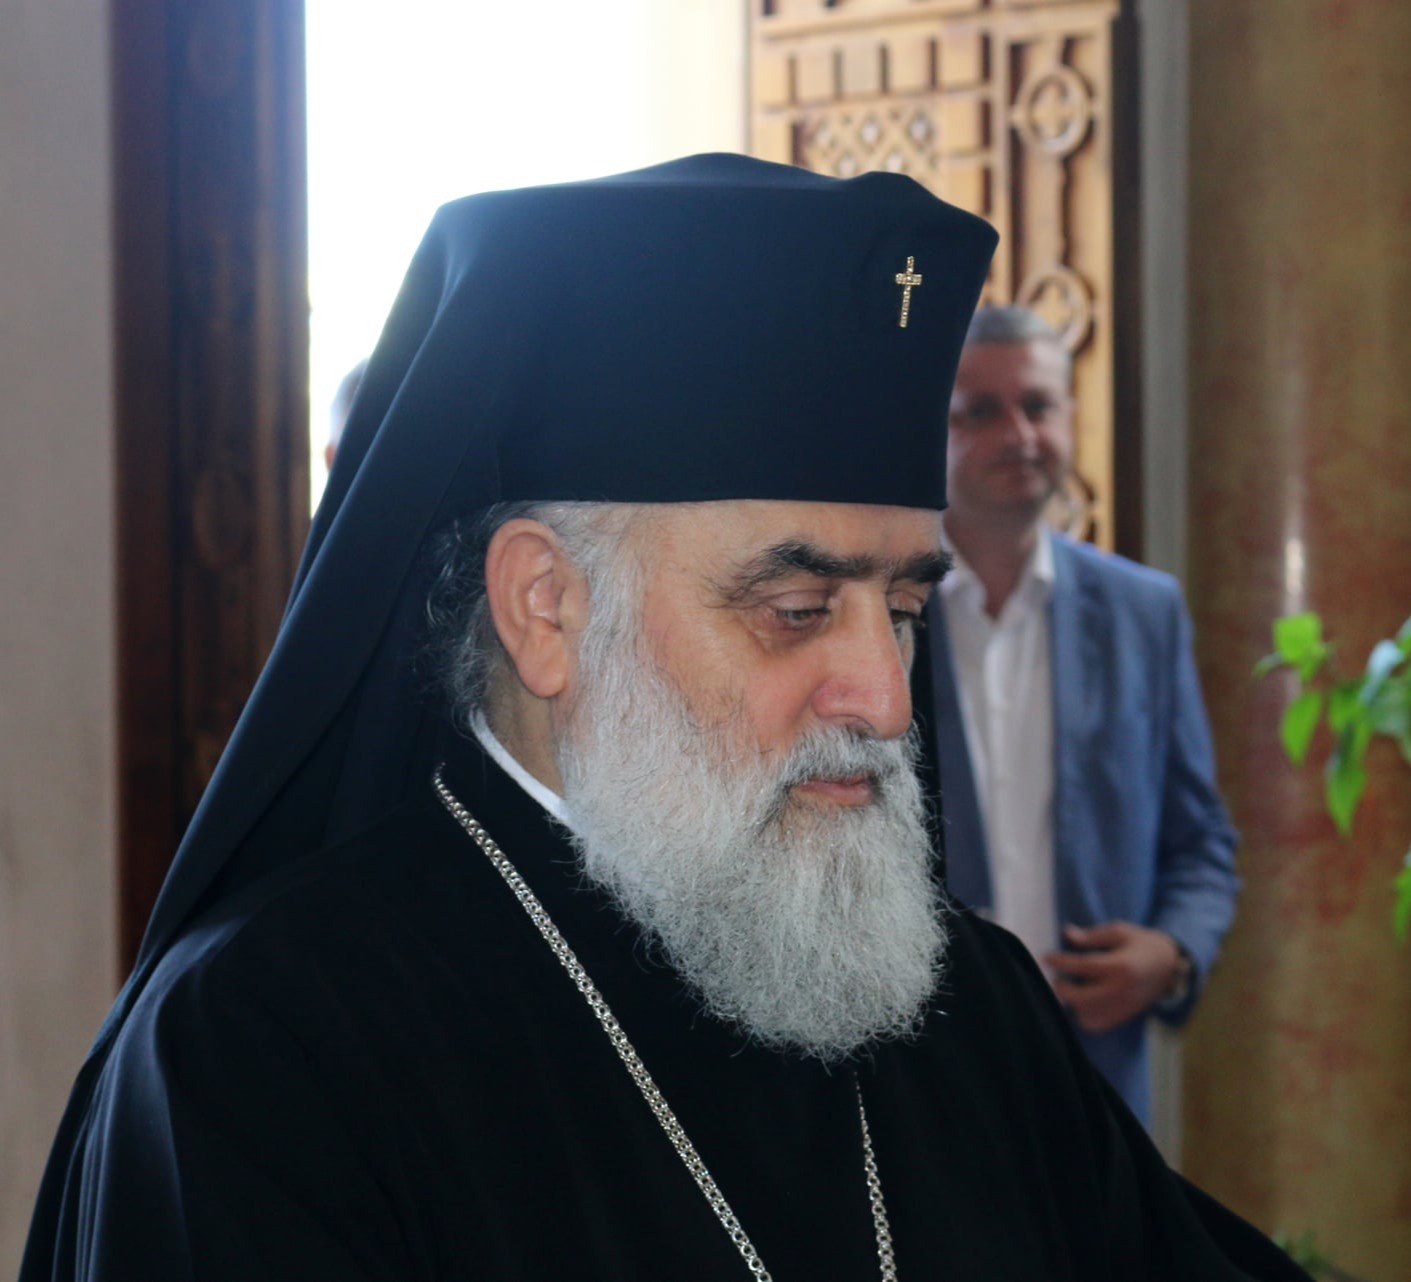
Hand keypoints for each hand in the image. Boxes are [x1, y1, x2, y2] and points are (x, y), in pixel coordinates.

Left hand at [1044, 922, 1183, 1033]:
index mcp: (1121, 966)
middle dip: (1063, 989)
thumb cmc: (1142, 944)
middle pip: (1082, 998)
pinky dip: (1084, 1016)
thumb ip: (1092, 936)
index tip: (1046, 957)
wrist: (1171, 966)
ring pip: (1088, 1016)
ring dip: (1073, 1004)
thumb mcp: (1119, 932)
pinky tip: (1081, 1002)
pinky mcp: (1124, 1016)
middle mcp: (1122, 990)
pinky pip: (1097, 1024)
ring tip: (1071, 989)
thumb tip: (1067, 934)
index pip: (1084, 967)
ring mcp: (1124, 1006)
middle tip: (1057, 978)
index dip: (1061, 962)